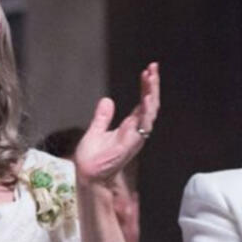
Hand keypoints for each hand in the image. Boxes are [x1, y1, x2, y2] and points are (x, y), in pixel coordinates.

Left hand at [73, 63, 159, 186]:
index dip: (146, 87)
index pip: (143, 103)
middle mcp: (136, 130)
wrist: (87, 173)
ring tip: (152, 77)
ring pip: (151, 112)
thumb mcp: (96, 130)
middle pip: (150, 104)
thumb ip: (102, 117)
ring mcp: (136, 136)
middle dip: (153, 85)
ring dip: (152, 93)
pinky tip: (148, 97)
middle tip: (153, 67)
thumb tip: (106, 100)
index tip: (147, 71)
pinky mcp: (133, 142)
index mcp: (129, 127)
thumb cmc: (92, 158)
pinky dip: (147, 110)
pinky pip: (145, 124)